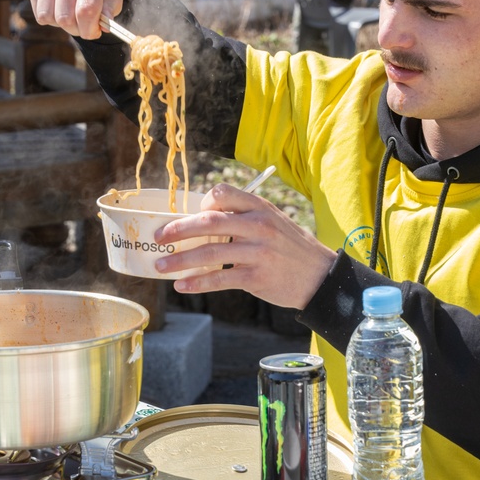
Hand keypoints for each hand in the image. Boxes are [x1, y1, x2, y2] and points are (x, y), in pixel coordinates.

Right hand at [27, 0, 130, 39]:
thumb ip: (110, 8)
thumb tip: (102, 26)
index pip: (86, 10)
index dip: (90, 29)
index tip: (96, 32)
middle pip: (65, 17)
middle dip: (78, 29)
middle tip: (87, 23)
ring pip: (48, 17)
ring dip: (63, 25)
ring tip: (74, 14)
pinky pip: (39, 14)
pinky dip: (52, 19)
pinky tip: (63, 7)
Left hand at [153, 183, 336, 309]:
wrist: (321, 277)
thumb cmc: (292, 248)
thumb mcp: (274, 221)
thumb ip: (244, 218)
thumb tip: (203, 221)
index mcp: (260, 207)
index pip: (222, 193)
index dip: (201, 202)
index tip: (190, 215)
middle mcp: (259, 225)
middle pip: (209, 221)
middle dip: (179, 229)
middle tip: (159, 237)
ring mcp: (258, 252)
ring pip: (209, 252)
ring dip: (180, 259)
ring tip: (161, 264)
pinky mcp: (257, 278)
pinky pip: (220, 278)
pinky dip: (197, 282)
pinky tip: (182, 285)